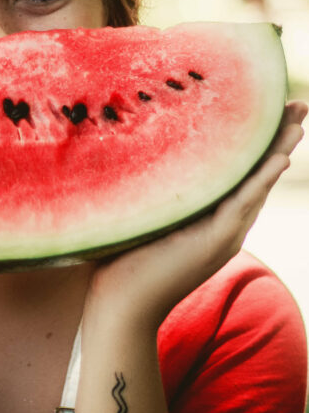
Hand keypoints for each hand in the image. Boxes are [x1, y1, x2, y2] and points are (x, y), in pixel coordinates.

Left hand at [85, 100, 306, 330]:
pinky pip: (244, 204)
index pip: (241, 173)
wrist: (121, 307)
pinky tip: (280, 157)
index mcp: (209, 218)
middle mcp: (224, 225)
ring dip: (279, 150)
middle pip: (258, 174)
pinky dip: (262, 180)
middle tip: (298, 105)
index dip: (256, 143)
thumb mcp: (143, 215)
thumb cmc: (120, 262)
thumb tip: (133, 148)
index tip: (269, 109)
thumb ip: (152, 190)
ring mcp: (224, 235)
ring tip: (298, 121)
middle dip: (279, 138)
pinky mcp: (216, 242)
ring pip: (258, 185)